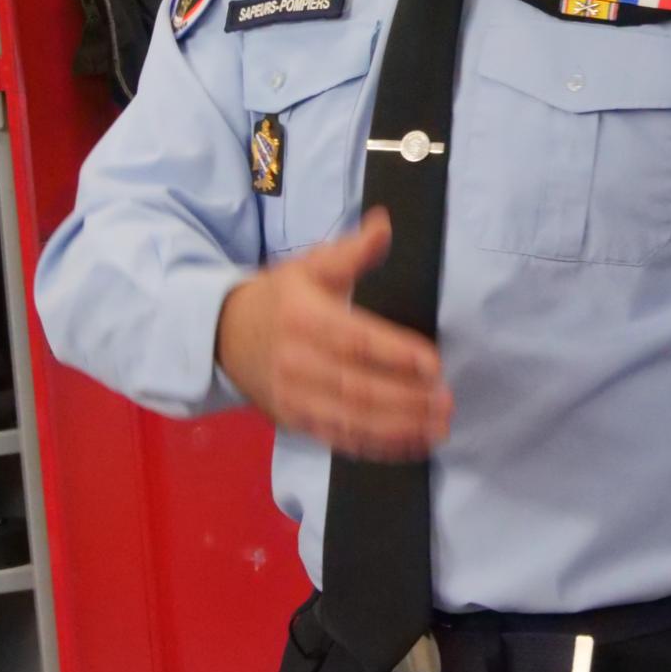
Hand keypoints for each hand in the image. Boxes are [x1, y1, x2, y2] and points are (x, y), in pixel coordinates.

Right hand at [215, 209, 452, 460]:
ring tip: (439, 427)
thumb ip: (352, 251)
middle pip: (357, 388)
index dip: (396, 354)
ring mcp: (294, 397)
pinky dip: (378, 446)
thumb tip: (384, 224)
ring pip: (351, 420)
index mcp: (303, 318)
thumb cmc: (279, 299)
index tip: (434, 364)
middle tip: (446, 401)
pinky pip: (340, 439)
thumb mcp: (310, 266)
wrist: (224, 335)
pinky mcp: (296, 422)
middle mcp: (296, 362)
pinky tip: (412, 443)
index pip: (355, 341)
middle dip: (406, 399)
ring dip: (399, 428)